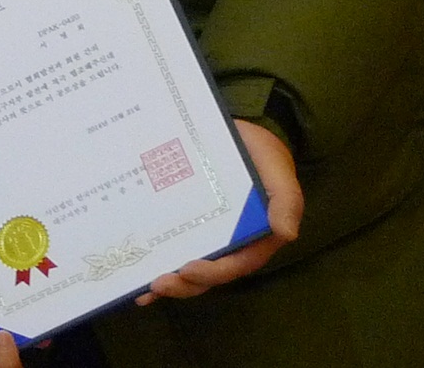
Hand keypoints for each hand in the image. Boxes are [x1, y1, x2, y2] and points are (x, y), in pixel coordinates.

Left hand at [136, 119, 302, 303]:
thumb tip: (286, 233)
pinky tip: (136, 273)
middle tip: (157, 284)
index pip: (234, 264)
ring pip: (189, 266)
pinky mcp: (190, 223)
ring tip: (144, 288)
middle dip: (184, 284)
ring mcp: (208, 235)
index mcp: (254, 239)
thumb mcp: (279, 174)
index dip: (212, 272)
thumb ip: (286, 201)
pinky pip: (175, 245)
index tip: (188, 269)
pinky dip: (158, 261)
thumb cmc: (265, 157)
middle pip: (208, 274)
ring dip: (170, 281)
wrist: (243, 135)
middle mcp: (230, 244)